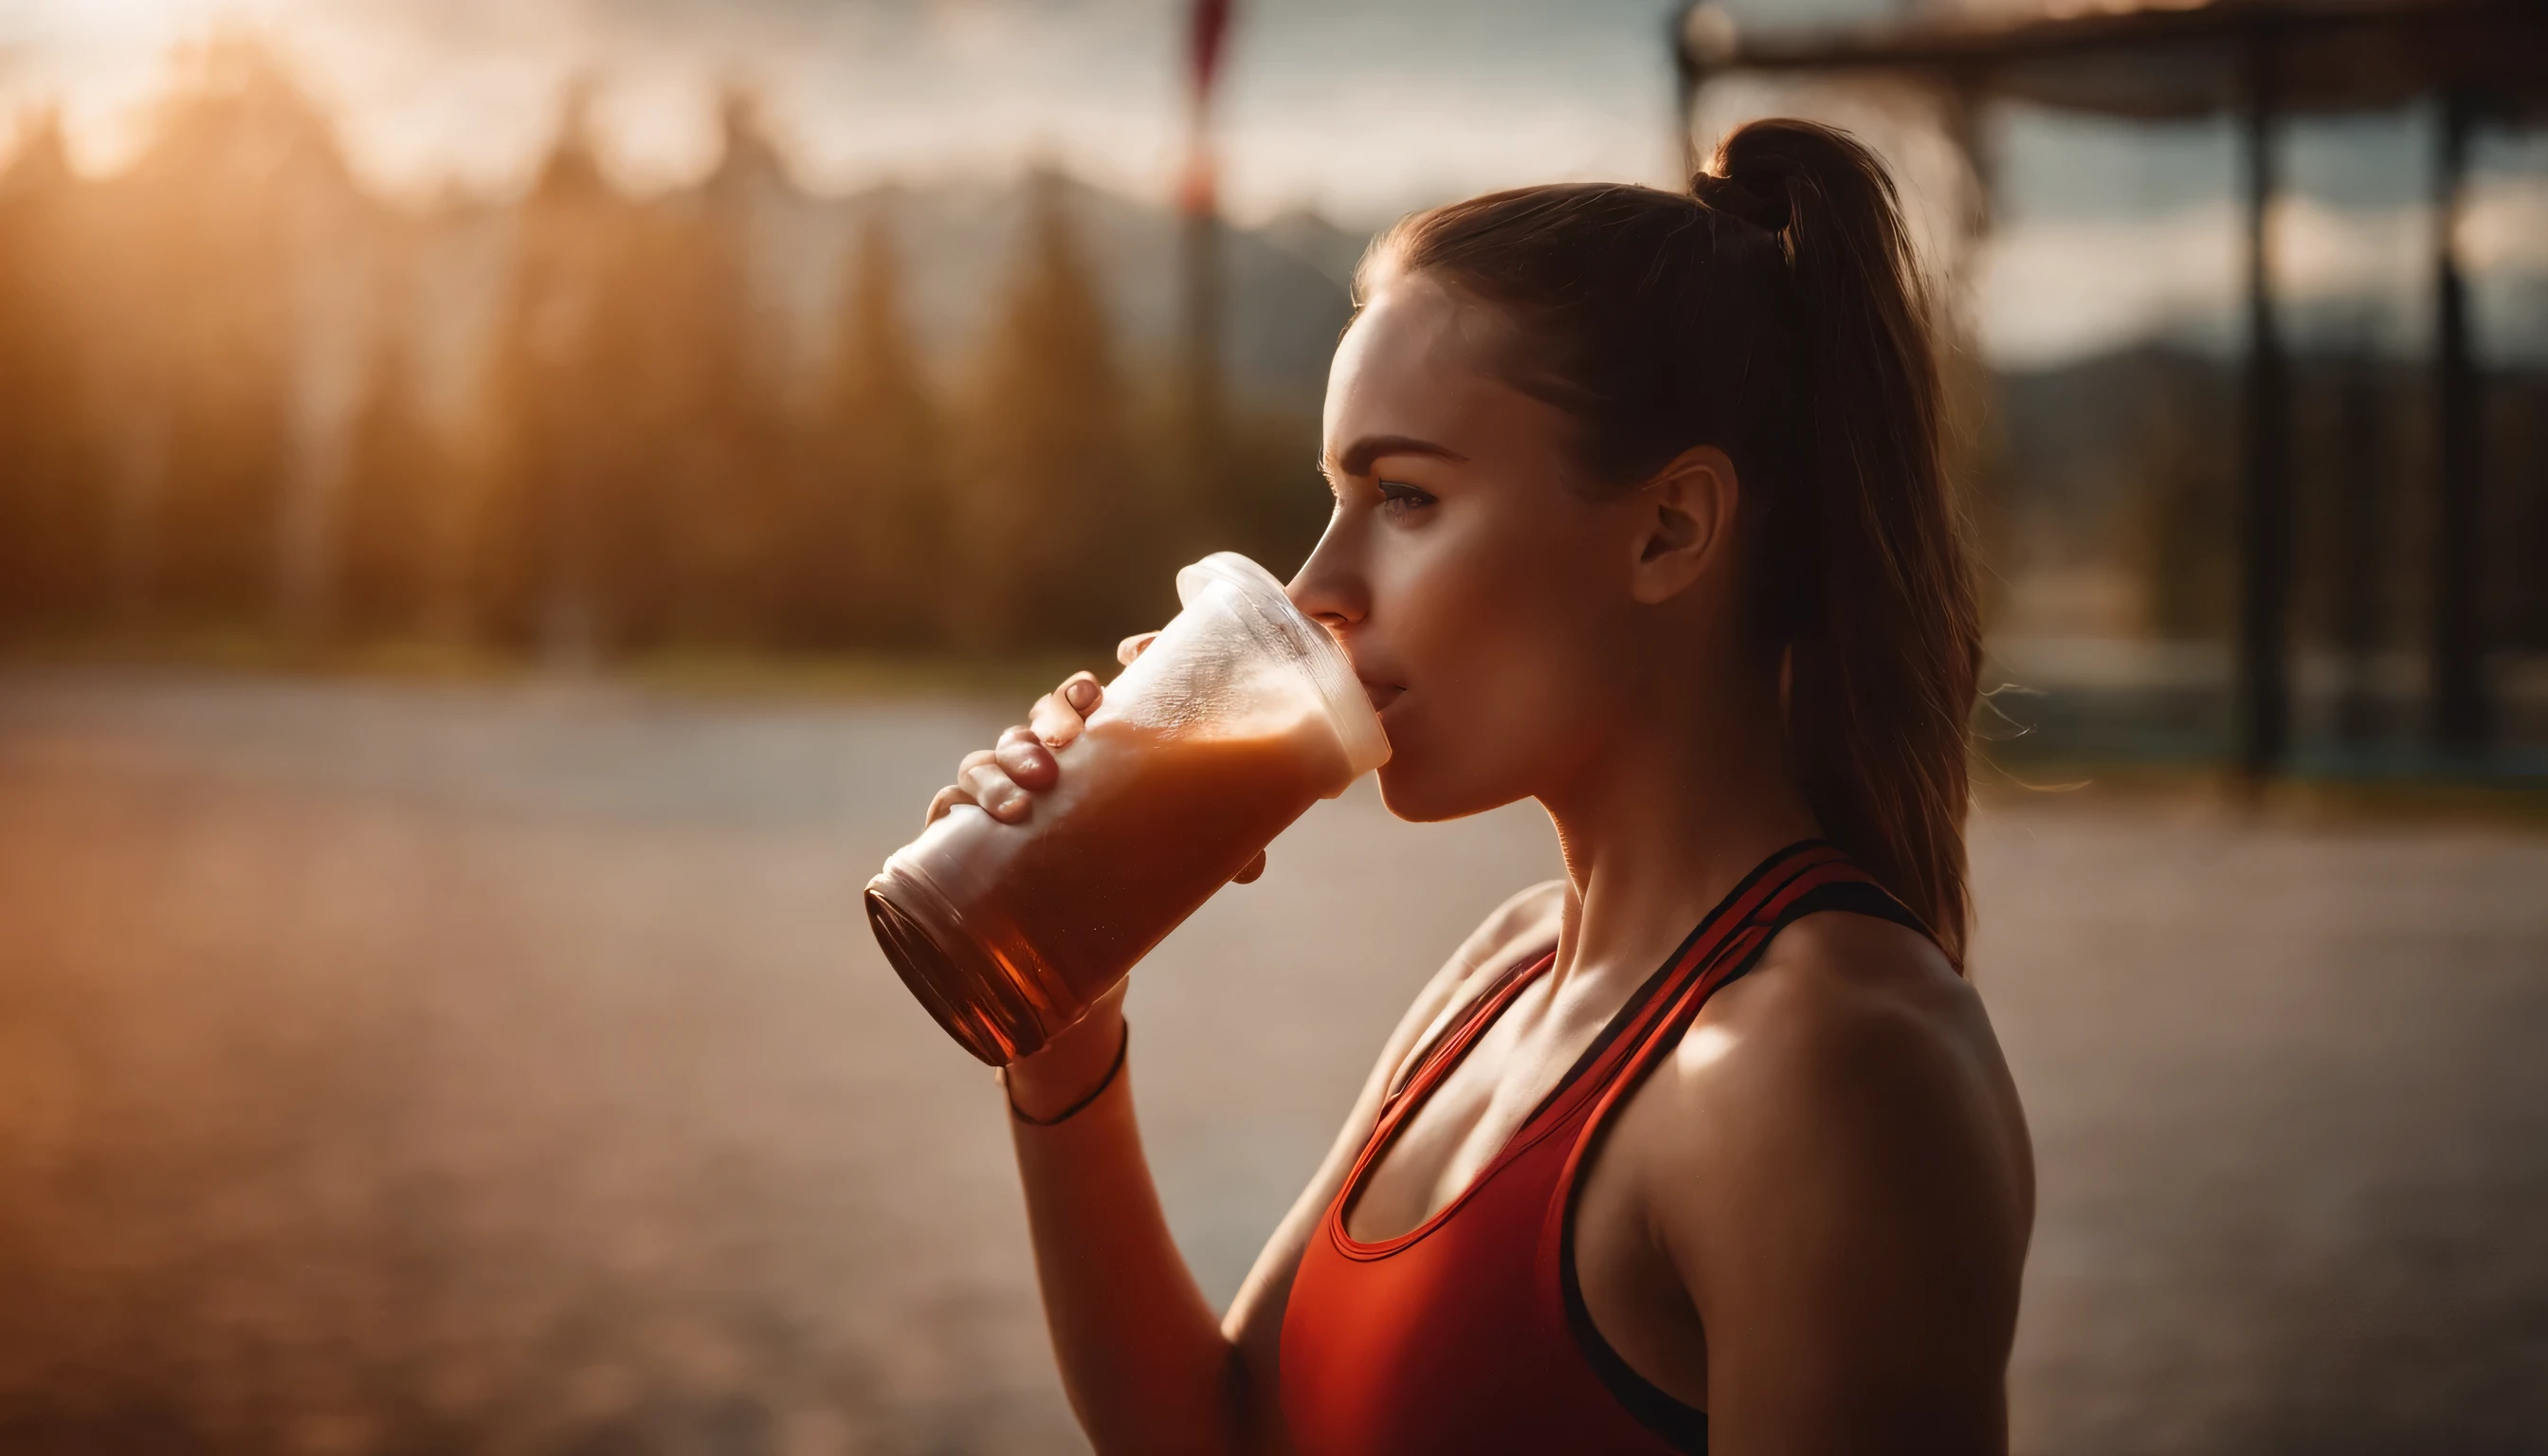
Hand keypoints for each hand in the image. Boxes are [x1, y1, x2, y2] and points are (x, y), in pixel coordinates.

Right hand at [921, 632, 1266, 883]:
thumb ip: (1217, 849)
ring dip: (1007, 761)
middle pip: (1043, 715)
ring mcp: (1005, 792)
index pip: (1091, 696)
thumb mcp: (1178, 854)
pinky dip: (959, 802)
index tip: (1118, 672)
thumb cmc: (1127, 875)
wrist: (1068, 942)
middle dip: (1053, 713)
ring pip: (994, 753)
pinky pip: (951, 802)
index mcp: (1100, 751)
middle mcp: (1048, 763)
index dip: (1096, 679)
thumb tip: (1251, 868)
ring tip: (1028, 793)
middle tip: (1068, 741)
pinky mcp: (966, 831)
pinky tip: (974, 817)